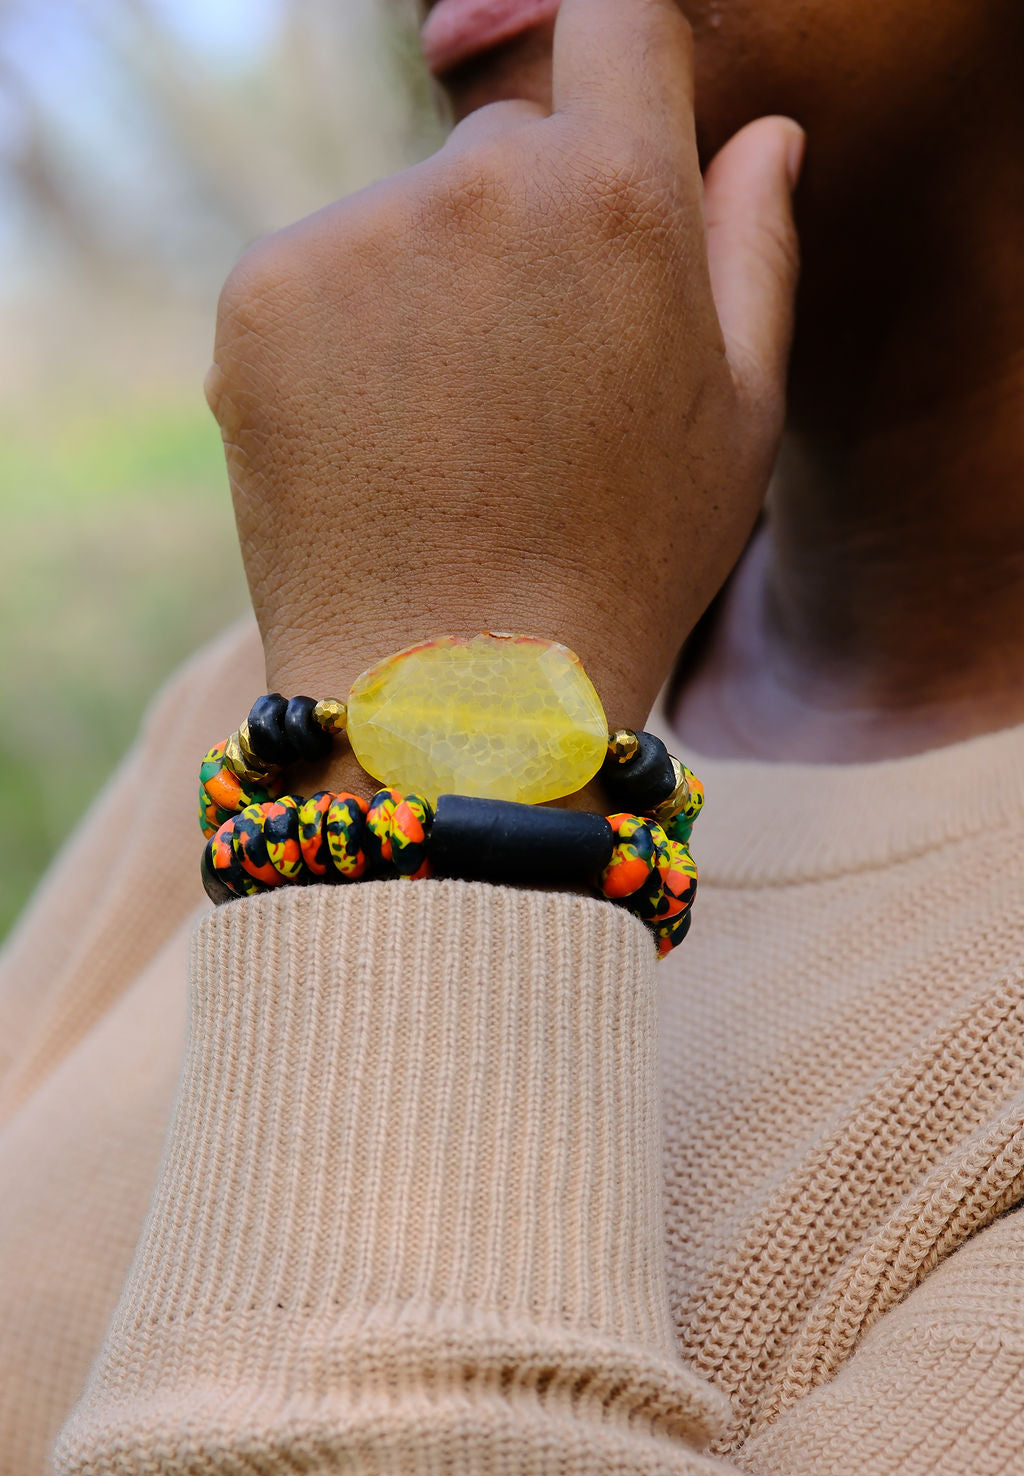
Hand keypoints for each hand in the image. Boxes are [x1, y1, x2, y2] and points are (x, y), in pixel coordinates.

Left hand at [205, 0, 802, 762]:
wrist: (455, 694)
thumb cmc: (622, 567)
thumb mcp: (739, 421)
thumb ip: (756, 250)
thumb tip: (764, 133)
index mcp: (621, 193)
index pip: (622, 18)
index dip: (624, 66)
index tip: (614, 136)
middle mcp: (482, 183)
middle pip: (508, 150)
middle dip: (528, 235)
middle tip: (530, 387)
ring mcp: (359, 233)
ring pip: (408, 220)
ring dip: (430, 294)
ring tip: (450, 439)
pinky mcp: (261, 290)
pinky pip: (319, 274)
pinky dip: (344, 340)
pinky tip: (380, 444)